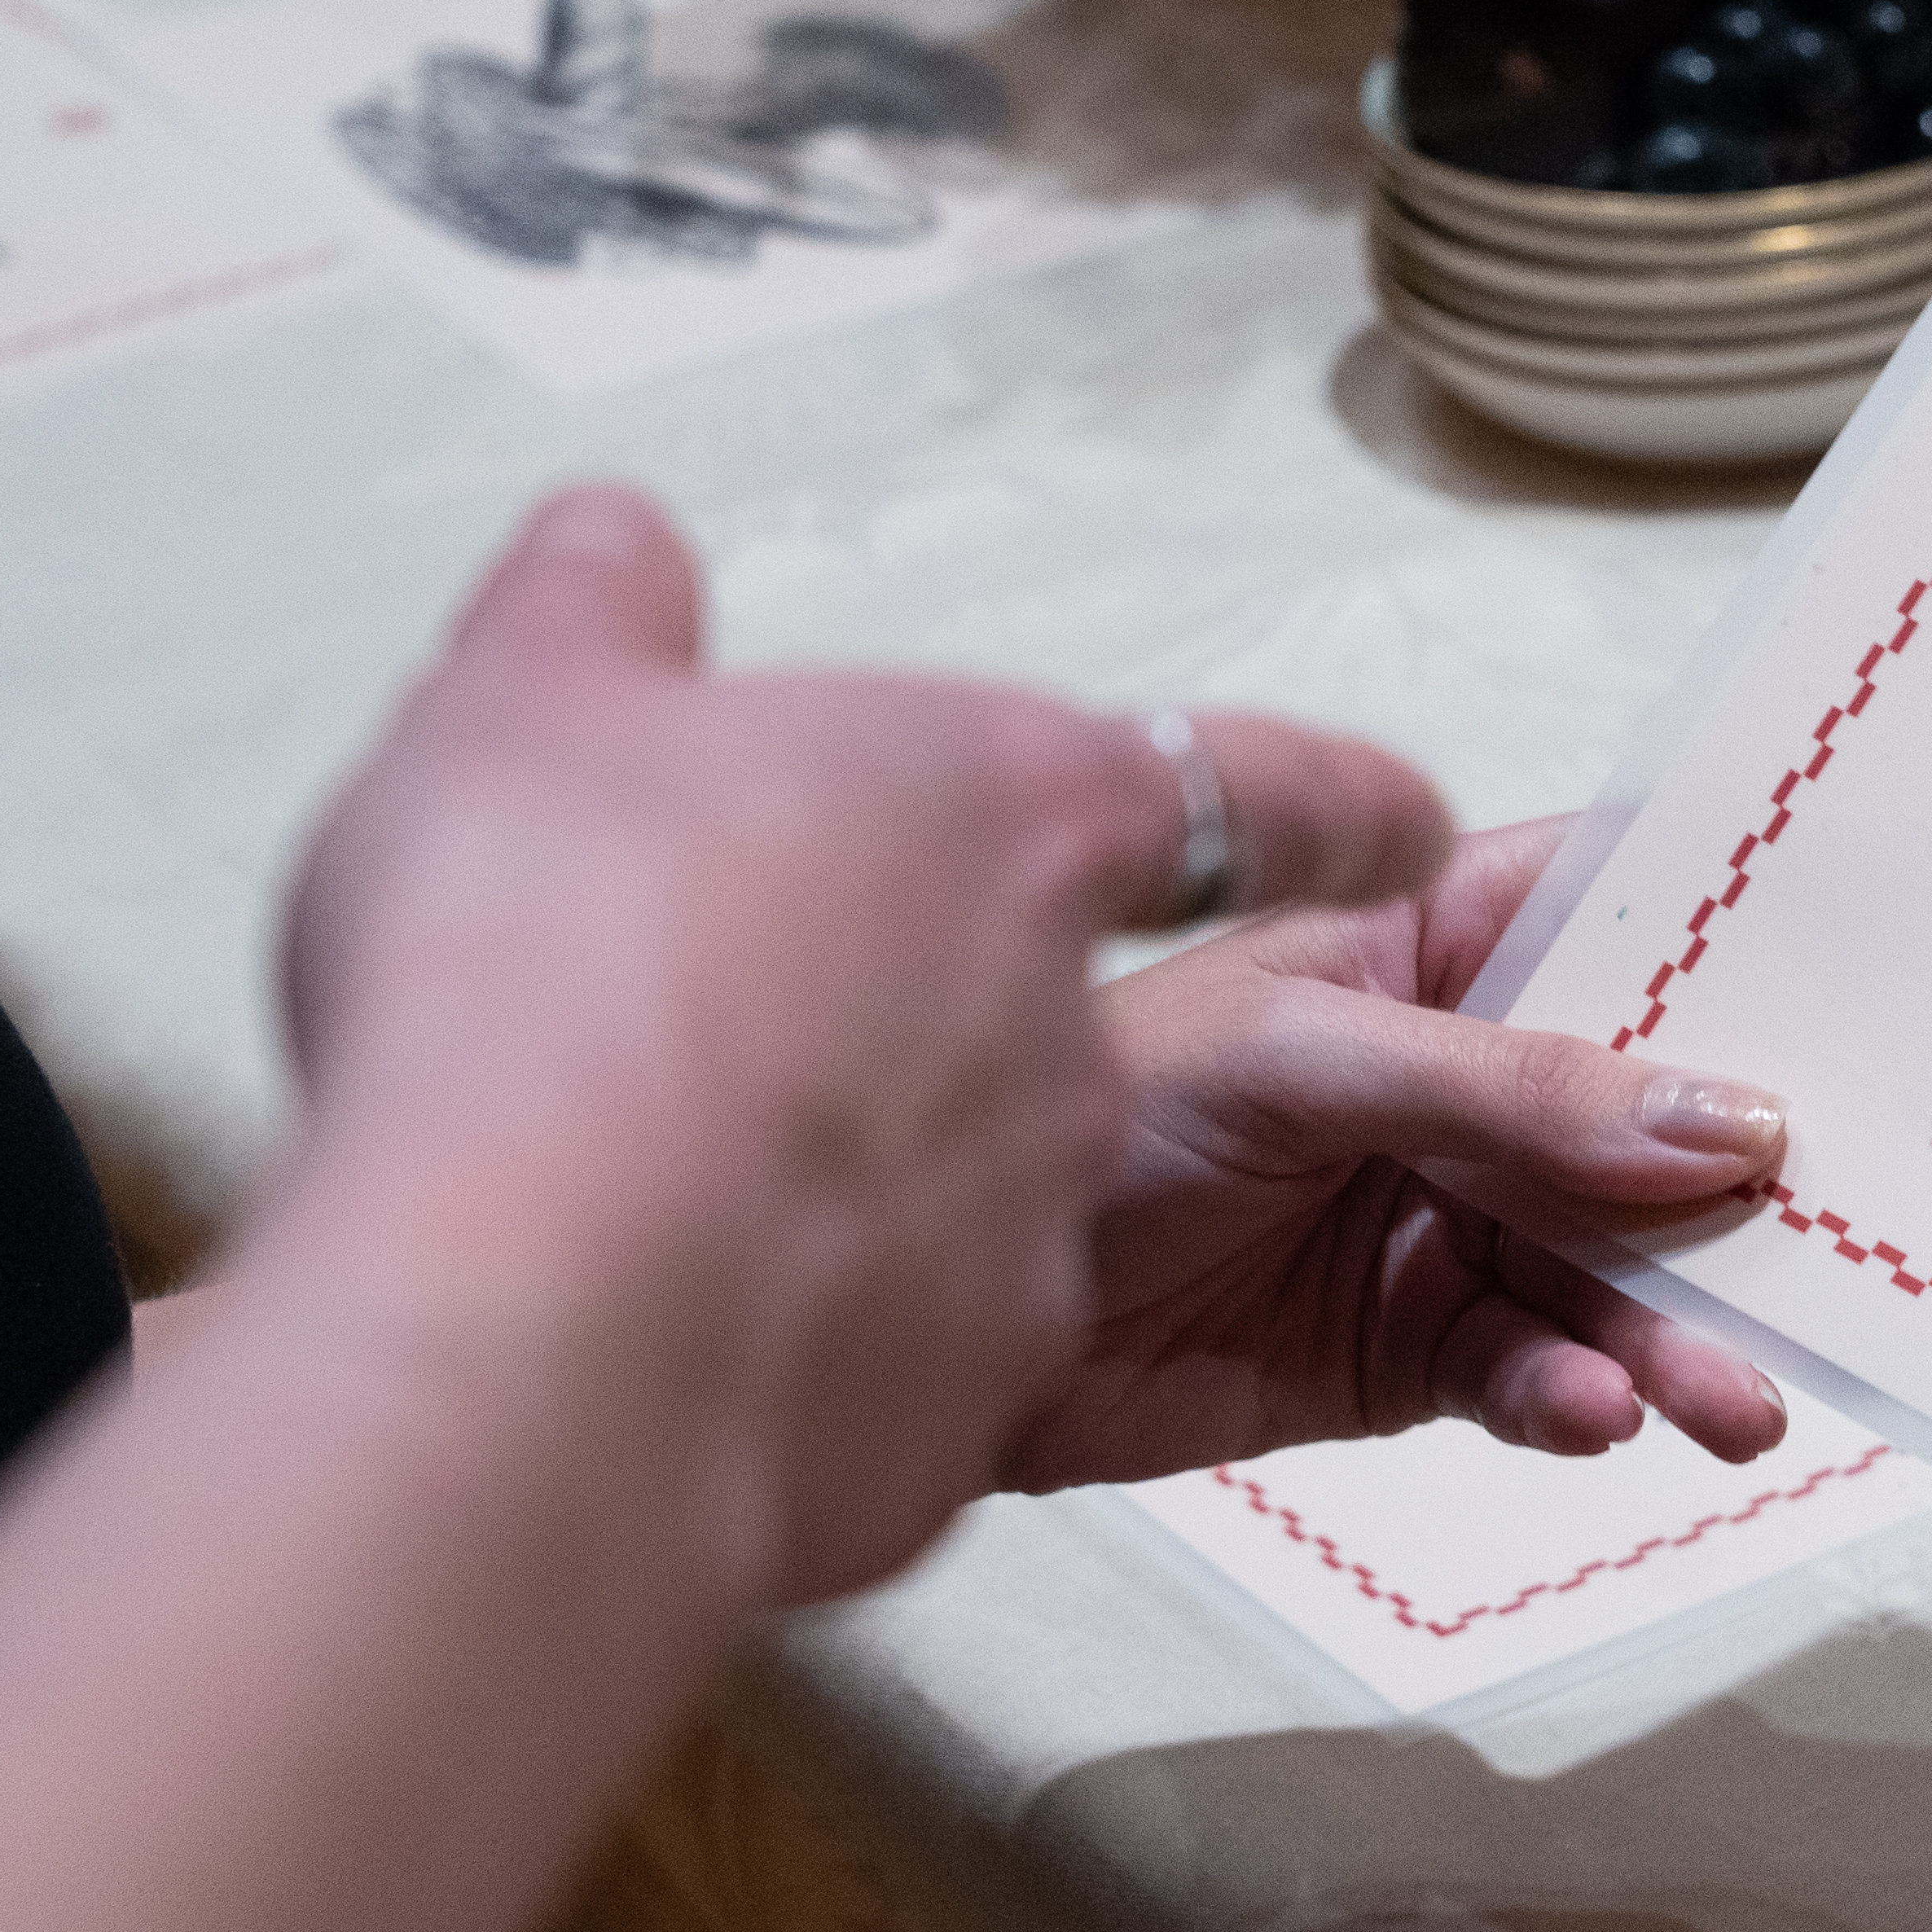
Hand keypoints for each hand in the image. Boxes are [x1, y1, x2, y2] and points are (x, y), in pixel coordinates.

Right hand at [272, 487, 1454, 1607]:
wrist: (522, 1285)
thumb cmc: (534, 974)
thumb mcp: (528, 716)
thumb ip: (597, 622)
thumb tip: (608, 541)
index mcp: (1019, 816)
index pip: (1270, 800)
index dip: (1336, 812)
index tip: (1410, 829)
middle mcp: (1078, 1022)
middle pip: (1111, 1025)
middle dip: (984, 1036)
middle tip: (806, 1034)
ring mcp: (1042, 1216)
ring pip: (1003, 1196)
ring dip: (884, 1193)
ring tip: (700, 1186)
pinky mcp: (977, 1390)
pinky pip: (917, 1352)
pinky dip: (827, 1341)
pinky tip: (693, 1316)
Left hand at [999, 817, 1794, 1489]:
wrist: (920, 1311)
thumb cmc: (1089, 1111)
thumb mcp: (1308, 1062)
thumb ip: (1514, 1093)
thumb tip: (1727, 1121)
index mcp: (1431, 952)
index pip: (1616, 915)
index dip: (1744, 937)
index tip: (1885, 978)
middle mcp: (1457, 1083)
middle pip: (1647, 1122)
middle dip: (1742, 1193)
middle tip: (1840, 1260)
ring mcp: (1435, 1221)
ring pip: (1605, 1270)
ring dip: (1677, 1330)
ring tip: (1734, 1398)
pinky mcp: (1401, 1355)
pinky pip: (1527, 1370)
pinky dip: (1569, 1395)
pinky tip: (1589, 1412)